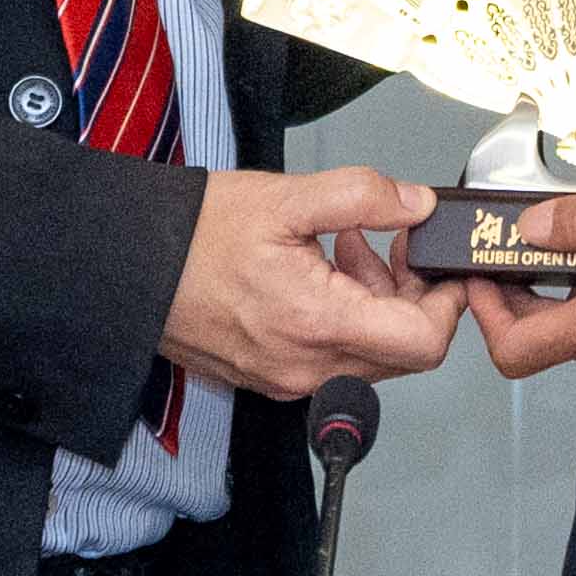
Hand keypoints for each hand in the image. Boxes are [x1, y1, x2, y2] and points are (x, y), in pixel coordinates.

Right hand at [159, 166, 466, 398]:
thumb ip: (363, 197)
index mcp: (317, 324)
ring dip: (376, 301)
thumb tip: (417, 204)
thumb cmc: (196, 235)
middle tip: (389, 242)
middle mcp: (306, 366)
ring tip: (347, 246)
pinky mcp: (271, 376)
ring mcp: (287, 378)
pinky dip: (344, 316)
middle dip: (409, 295)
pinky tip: (318, 270)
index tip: (439, 265)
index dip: (447, 303)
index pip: (424, 343)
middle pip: (402, 351)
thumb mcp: (287, 198)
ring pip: (369, 354)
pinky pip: (332, 357)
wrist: (128, 268)